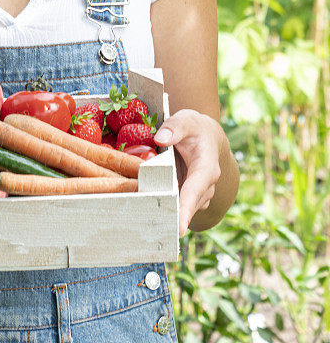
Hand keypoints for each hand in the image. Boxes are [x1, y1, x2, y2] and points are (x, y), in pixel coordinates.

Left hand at [153, 109, 223, 236]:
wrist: (208, 138)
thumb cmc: (196, 129)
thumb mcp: (187, 120)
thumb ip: (175, 127)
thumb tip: (160, 139)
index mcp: (206, 169)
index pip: (195, 191)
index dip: (186, 210)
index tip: (178, 229)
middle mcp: (204, 187)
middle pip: (185, 207)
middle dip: (170, 218)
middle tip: (150, 230)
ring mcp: (196, 196)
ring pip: (179, 209)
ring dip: (164, 215)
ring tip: (144, 223)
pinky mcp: (186, 198)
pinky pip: (174, 206)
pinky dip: (162, 208)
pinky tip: (145, 212)